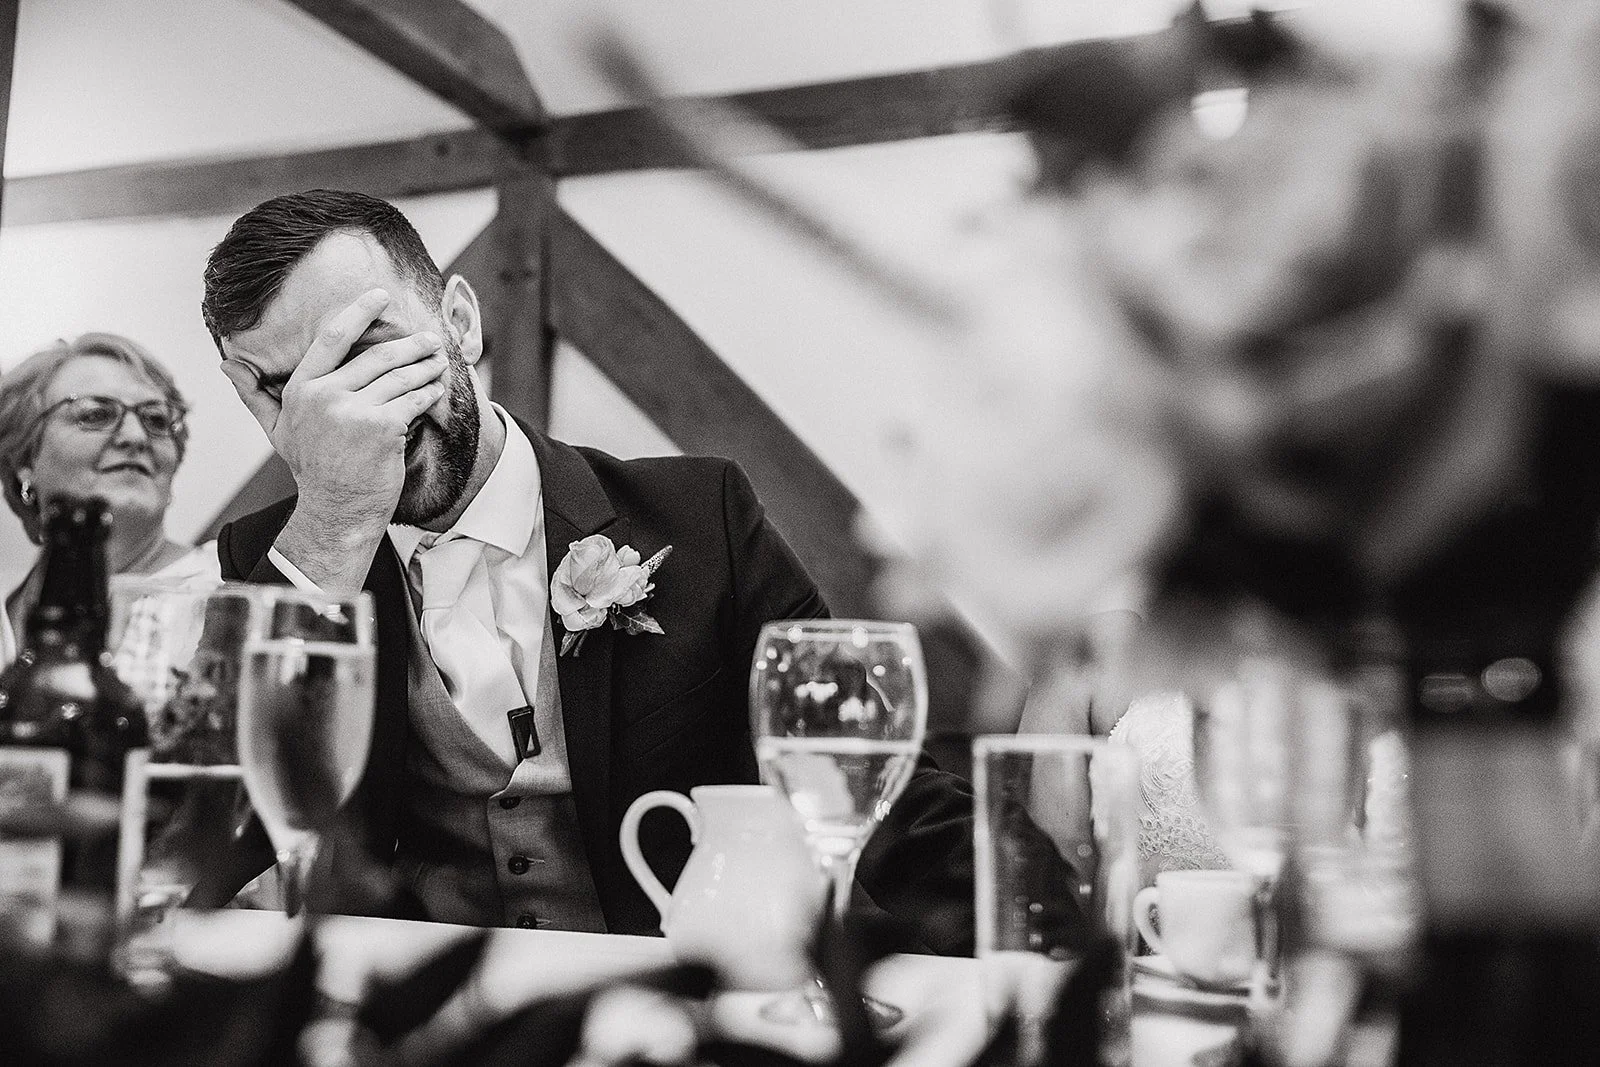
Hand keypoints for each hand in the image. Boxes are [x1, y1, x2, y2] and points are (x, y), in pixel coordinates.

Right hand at [221, 288, 449, 591]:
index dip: (359, 312)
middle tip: (430, 339)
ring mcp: (353, 411)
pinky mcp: (381, 427)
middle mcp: (324, 396)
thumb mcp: (277, 430)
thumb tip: (226, 364)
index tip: (380, 295)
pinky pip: (412, 400)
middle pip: (377, 357)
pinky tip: (436, 388)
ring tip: (439, 360)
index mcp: (301, 389)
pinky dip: (427, 392)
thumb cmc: (312, 469)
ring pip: (399, 377)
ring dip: (425, 366)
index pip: (332, 338)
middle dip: (410, 346)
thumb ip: (254, 395)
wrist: (337, 510)